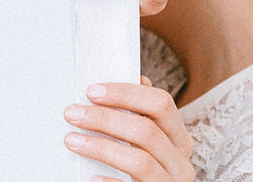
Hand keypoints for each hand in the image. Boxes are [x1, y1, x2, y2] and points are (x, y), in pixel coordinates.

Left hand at [64, 77, 193, 181]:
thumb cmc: (146, 175)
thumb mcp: (153, 145)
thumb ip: (146, 117)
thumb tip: (139, 79)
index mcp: (179, 140)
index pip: (160, 104)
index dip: (126, 93)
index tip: (92, 91)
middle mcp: (180, 163)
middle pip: (146, 131)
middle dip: (105, 118)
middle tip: (73, 113)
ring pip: (139, 161)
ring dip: (100, 147)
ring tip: (71, 140)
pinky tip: (90, 177)